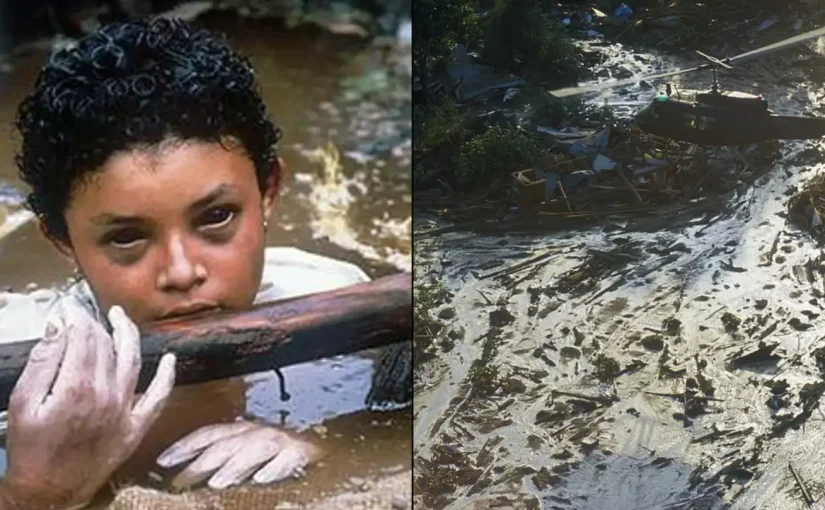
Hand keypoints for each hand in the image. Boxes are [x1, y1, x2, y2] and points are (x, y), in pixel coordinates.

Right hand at [0, 300, 175, 509]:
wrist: (48, 493)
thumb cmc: (31, 451)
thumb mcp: (22, 403)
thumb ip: (43, 362)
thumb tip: (60, 327)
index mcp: (76, 388)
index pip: (83, 336)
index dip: (76, 317)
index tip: (68, 308)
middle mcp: (106, 395)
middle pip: (106, 345)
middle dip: (95, 323)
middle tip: (85, 313)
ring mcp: (124, 411)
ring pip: (133, 361)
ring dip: (129, 334)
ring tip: (121, 318)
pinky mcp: (136, 427)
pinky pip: (158, 397)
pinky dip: (168, 376)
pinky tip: (171, 359)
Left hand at [156, 419, 321, 489]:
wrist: (327, 452)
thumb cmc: (279, 457)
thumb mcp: (248, 455)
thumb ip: (225, 461)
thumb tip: (190, 477)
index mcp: (244, 431)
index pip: (210, 434)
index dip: (186, 445)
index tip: (162, 461)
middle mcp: (260, 432)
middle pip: (227, 443)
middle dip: (202, 461)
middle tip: (181, 481)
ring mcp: (283, 441)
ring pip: (255, 448)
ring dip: (236, 465)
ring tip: (218, 483)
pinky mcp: (304, 453)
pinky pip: (289, 458)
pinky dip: (275, 468)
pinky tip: (262, 480)